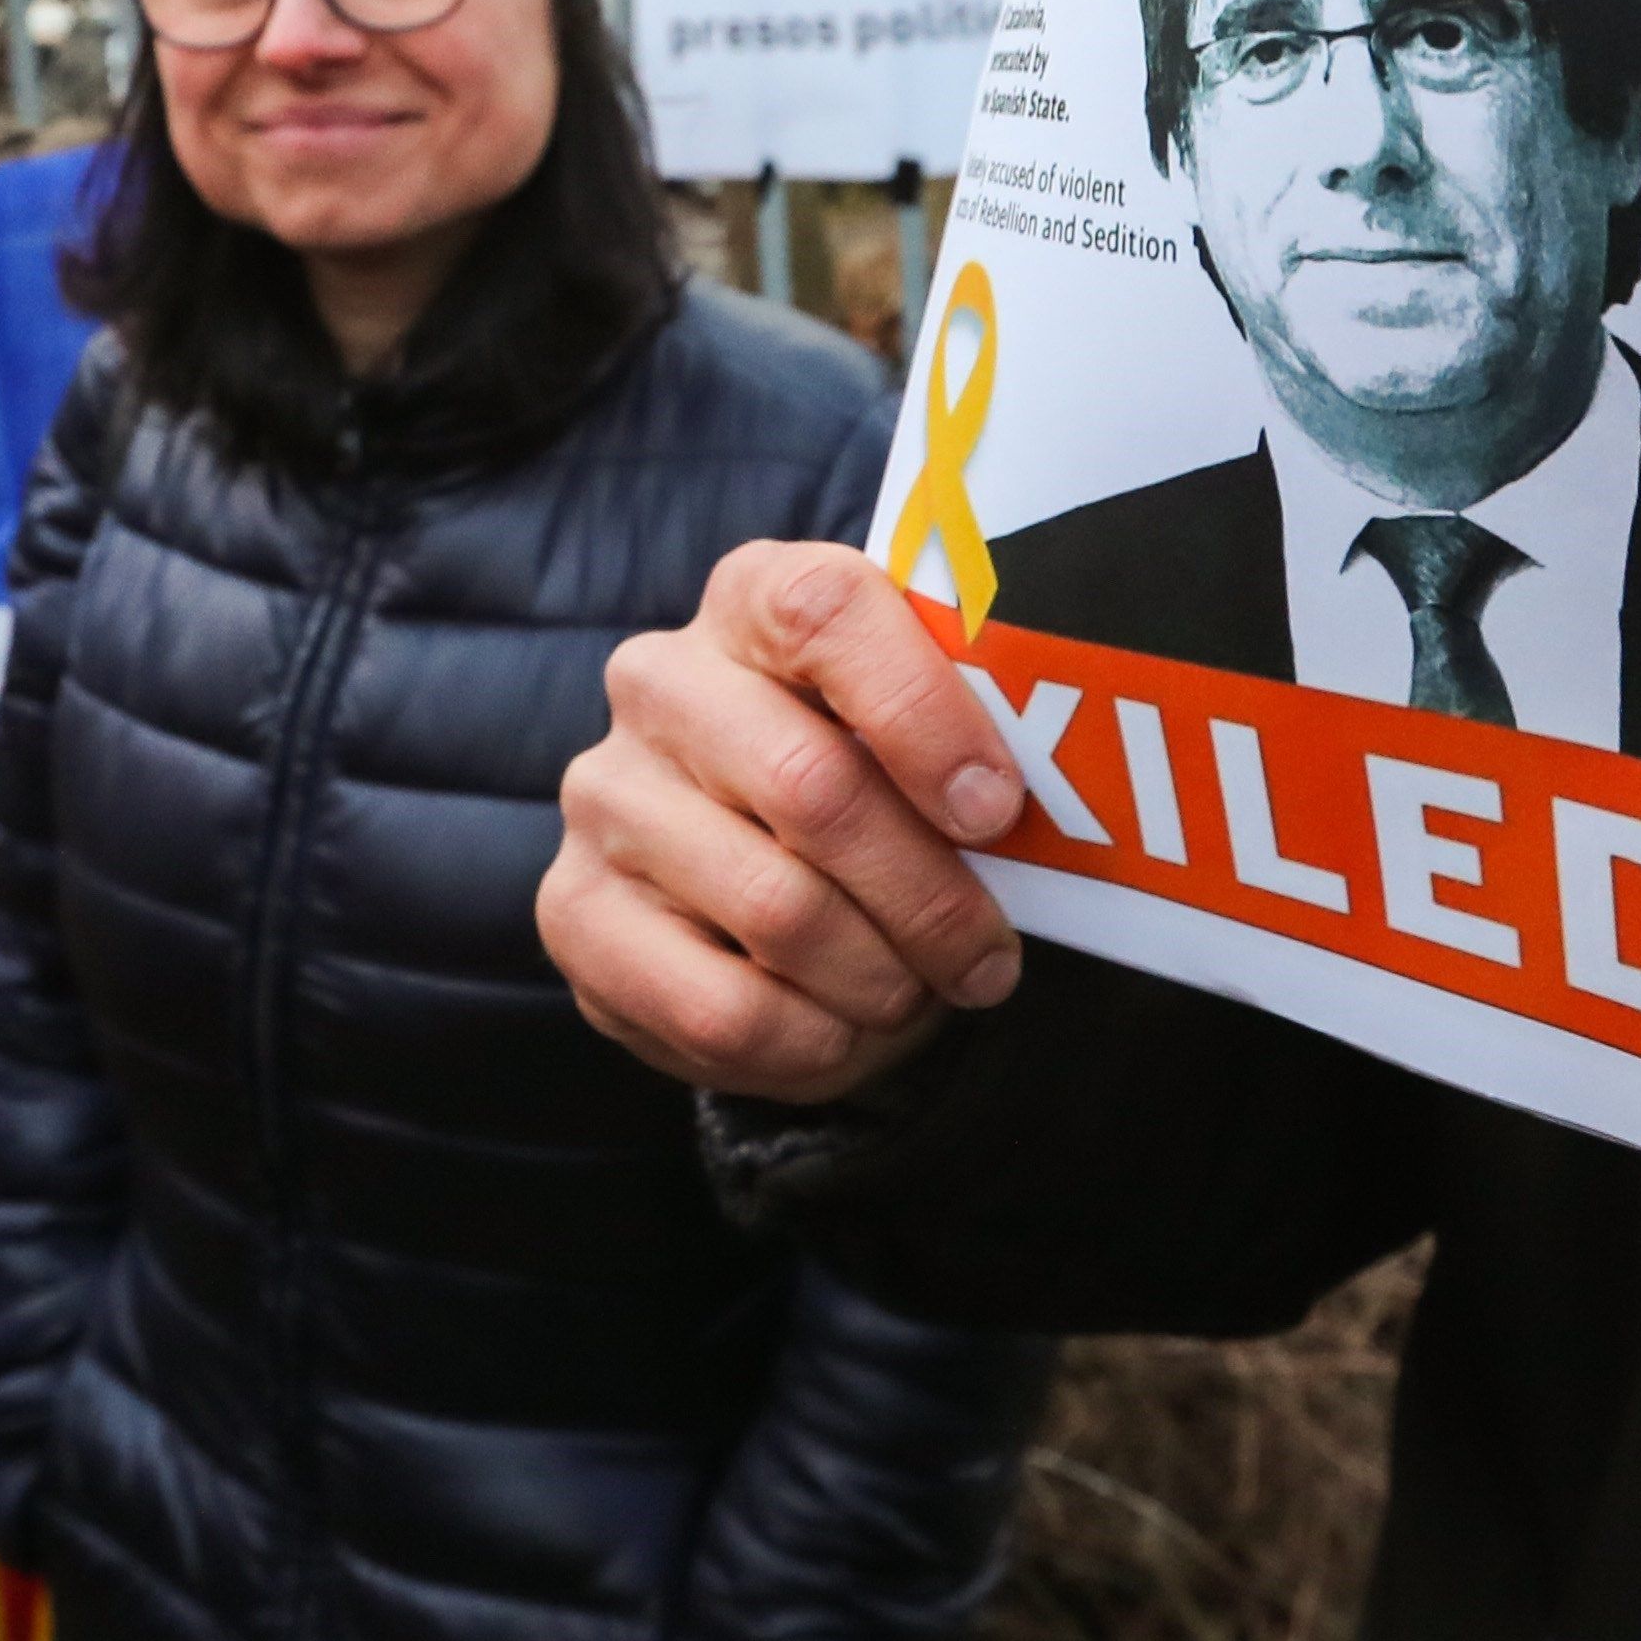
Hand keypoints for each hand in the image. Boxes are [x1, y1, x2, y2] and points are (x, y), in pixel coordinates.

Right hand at [543, 542, 1029, 1103]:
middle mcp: (660, 682)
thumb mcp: (924, 739)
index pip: (826, 611)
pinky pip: (722, 1008)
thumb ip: (975, 737)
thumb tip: (1066, 791)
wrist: (751, 887)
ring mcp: (606, 797)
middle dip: (929, 894)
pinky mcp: (575, 912)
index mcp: (752, 599)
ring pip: (778, 911)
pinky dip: (813, 1040)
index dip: (924, 714)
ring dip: (882, 977)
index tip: (999, 811)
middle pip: (811, 784)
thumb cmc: (870, 791)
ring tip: (916, 989)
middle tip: (989, 957)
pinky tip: (841, 1026)